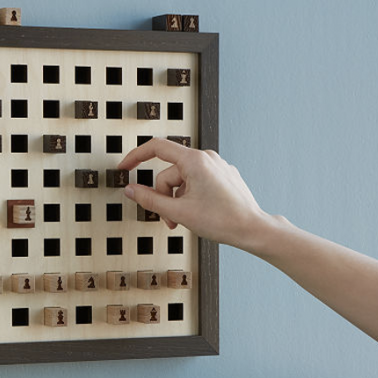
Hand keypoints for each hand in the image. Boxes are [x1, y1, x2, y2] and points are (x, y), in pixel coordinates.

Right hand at [118, 138, 270, 249]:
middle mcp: (206, 158)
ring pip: (183, 180)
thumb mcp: (178, 212)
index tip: (125, 167)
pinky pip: (196, 182)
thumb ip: (150, 200)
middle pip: (169, 173)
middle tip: (169, 219)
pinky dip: (190, 197)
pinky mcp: (222, 176)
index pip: (156, 148)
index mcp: (195, 160)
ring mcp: (216, 166)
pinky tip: (199, 212)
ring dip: (177, 200)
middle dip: (164, 196)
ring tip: (186, 219)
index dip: (136, 157)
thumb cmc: (223, 220)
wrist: (252, 229)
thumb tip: (131, 190)